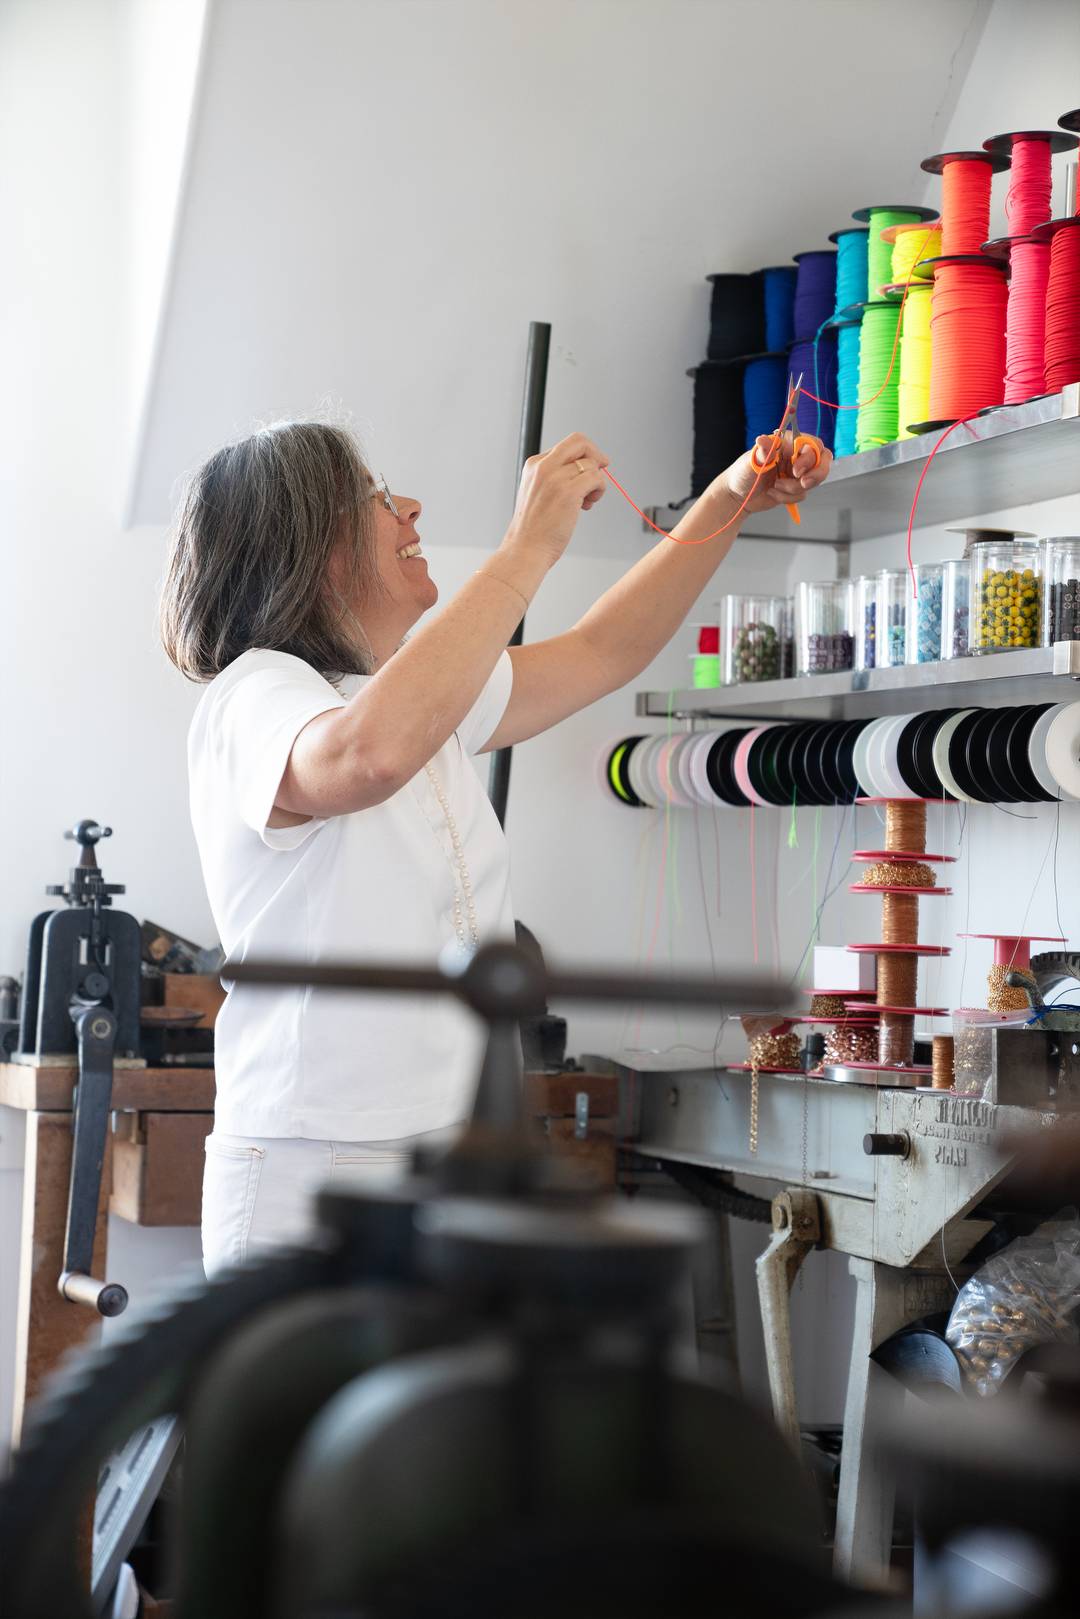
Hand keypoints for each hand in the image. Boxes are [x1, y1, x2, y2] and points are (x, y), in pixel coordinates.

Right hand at [505, 432, 608, 565]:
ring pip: (591, 463)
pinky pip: (596, 478)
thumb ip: (557, 476)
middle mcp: (543, 467)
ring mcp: (555, 478)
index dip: (583, 455)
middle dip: (596, 454)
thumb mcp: (539, 493)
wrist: (526, 549)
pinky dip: (599, 490)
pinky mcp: (568, 492)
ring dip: (597, 481)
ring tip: (587, 500)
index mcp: (534, 465)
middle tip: (601, 471)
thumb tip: (587, 466)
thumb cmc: (535, 528)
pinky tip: (588, 504)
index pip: (567, 445)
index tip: (590, 469)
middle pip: (579, 441)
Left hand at [719, 434, 831, 515]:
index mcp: (786, 443)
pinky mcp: (795, 487)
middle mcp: (794, 455)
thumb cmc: (741, 474)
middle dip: (816, 474)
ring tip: (775, 487)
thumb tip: (763, 439)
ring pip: (812, 481)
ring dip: (793, 489)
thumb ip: (762, 452)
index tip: (796, 471)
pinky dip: (788, 498)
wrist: (737, 496)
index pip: (812, 444)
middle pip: (822, 460)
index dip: (809, 457)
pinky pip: (802, 494)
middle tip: (803, 483)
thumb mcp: (750, 462)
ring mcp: (796, 472)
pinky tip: (773, 493)